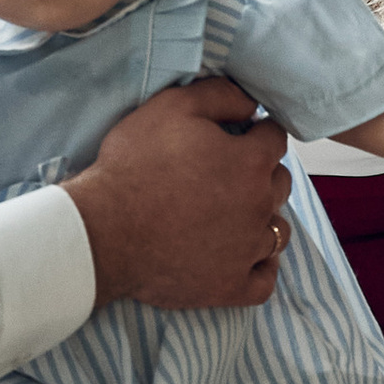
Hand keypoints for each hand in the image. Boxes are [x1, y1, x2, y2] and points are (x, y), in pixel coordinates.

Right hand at [67, 77, 291, 310]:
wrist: (103, 231)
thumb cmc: (134, 165)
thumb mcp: (172, 107)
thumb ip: (220, 96)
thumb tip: (252, 103)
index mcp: (250, 162)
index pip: (275, 139)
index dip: (257, 132)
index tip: (241, 134)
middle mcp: (258, 206)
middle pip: (279, 184)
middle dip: (262, 173)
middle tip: (230, 172)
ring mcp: (247, 251)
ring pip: (277, 231)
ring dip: (263, 218)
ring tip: (237, 214)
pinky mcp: (229, 286)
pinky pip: (265, 281)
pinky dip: (262, 267)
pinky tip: (248, 257)